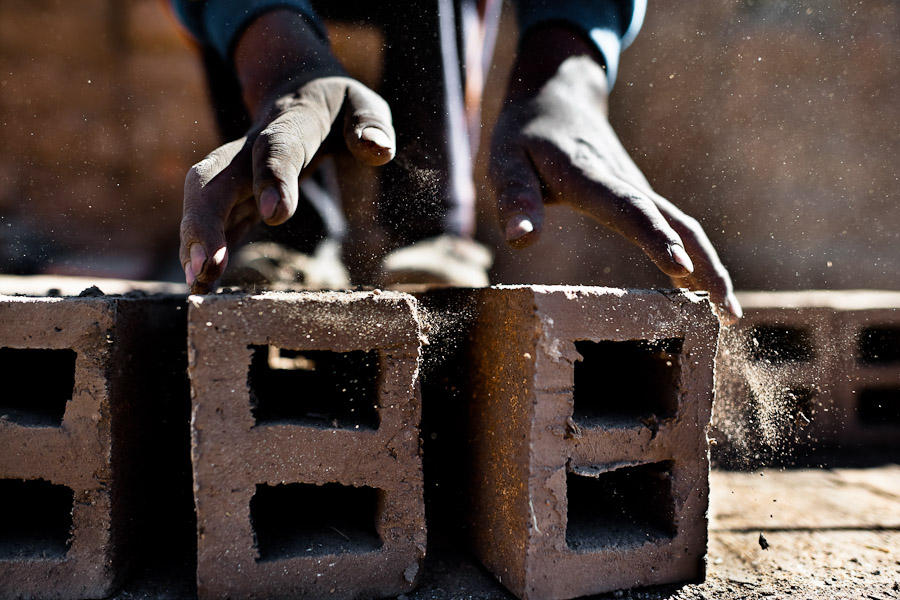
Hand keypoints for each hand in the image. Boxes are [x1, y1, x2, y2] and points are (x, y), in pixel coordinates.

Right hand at [179, 11, 394, 292]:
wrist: (297, 88)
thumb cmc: (338, 105)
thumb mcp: (363, 103)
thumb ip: (371, 124)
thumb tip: (378, 149)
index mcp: (292, 122)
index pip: (279, 148)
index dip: (274, 179)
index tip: (275, 216)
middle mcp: (251, 147)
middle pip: (215, 177)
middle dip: (206, 221)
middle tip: (205, 266)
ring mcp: (238, 171)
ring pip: (204, 199)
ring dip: (196, 241)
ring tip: (197, 285)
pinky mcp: (236, 194)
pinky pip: (214, 220)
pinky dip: (203, 250)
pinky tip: (200, 285)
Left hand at [489, 27, 740, 322]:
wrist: (556, 96)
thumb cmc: (524, 134)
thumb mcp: (504, 160)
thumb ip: (514, 198)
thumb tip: (522, 239)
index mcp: (589, 175)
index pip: (627, 208)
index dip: (654, 237)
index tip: (680, 267)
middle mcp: (624, 181)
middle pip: (677, 222)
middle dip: (706, 265)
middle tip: (727, 312)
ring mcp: (638, 188)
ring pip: (683, 226)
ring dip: (709, 267)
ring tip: (728, 314)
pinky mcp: (640, 196)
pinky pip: (673, 228)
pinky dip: (694, 258)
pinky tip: (700, 291)